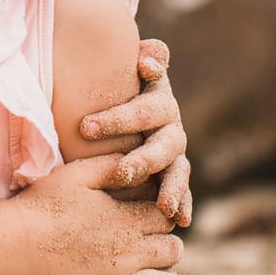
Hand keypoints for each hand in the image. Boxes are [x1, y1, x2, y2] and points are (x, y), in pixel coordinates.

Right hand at [15, 152, 198, 274]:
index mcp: (127, 221)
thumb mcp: (78, 174)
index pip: (165, 218)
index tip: (163, 216)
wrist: (15, 246)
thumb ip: (113, 166)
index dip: (167, 215)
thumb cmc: (43, 205)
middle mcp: (130, 255)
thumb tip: (140, 162)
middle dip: (173, 247)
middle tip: (170, 248)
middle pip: (171, 251)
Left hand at [79, 38, 191, 226]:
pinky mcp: (173, 174)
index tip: (92, 123)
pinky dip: (183, 205)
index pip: (142, 108)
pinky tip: (182, 220)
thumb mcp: (121, 70)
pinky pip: (181, 192)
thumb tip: (148, 54)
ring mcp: (174, 151)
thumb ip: (137, 60)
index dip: (121, 116)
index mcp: (156, 99)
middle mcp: (169, 125)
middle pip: (162, 143)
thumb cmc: (115, 86)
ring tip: (163, 205)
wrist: (125, 107)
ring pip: (177, 170)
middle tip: (123, 172)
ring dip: (172, 188)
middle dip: (143, 159)